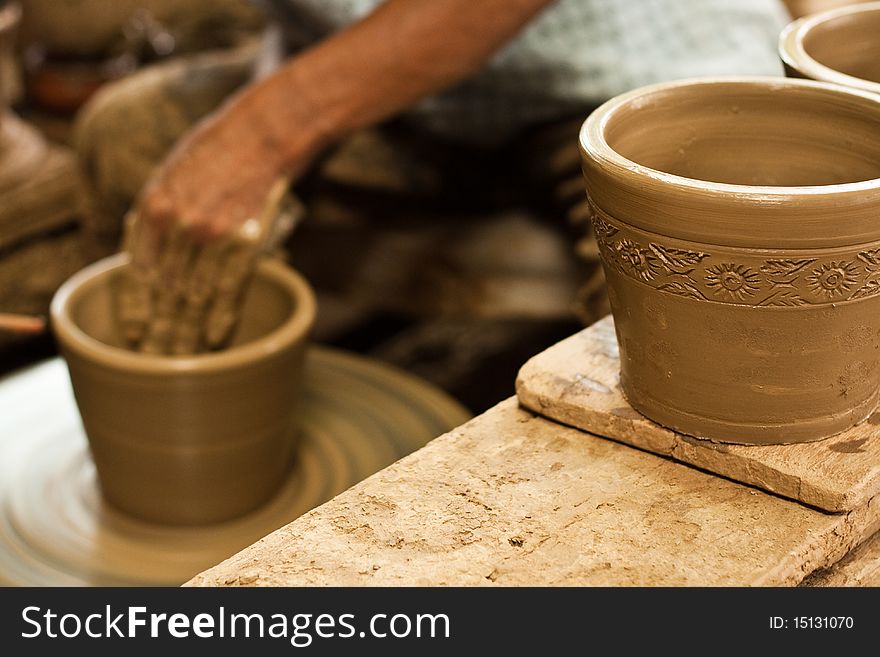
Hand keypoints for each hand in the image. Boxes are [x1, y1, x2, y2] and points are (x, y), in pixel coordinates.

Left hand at [117, 103, 303, 353]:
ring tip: (182, 360)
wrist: (264, 132)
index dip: (136, 309)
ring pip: (194, 296)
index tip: (136, 335)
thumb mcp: (171, 174)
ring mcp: (211, 234)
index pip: (136, 271)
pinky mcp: (245, 240)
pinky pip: (228, 289)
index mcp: (152, 207)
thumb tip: (148, 259)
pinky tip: (212, 341)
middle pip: (163, 291)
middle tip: (156, 360)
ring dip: (188, 333)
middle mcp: (176, 224)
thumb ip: (156, 217)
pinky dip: (220, 318)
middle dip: (160, 331)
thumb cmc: (218, 150)